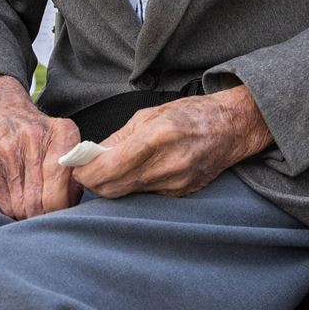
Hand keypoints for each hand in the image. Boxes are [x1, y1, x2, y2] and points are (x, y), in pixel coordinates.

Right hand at [0, 74, 81, 219]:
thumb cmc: (36, 130)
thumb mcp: (62, 137)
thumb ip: (73, 167)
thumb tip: (72, 201)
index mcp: (62, 132)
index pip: (62, 187)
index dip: (62, 207)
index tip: (61, 208)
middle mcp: (34, 139)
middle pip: (41, 201)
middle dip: (44, 213)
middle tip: (45, 212)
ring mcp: (7, 151)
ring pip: (21, 206)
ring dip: (28, 212)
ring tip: (31, 204)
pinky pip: (4, 203)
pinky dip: (13, 207)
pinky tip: (17, 195)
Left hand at [71, 86, 272, 198]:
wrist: (232, 127)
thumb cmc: (191, 114)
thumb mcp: (149, 114)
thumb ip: (118, 138)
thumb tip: (90, 155)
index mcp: (156, 138)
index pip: (106, 169)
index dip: (84, 172)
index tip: (76, 167)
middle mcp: (166, 165)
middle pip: (112, 189)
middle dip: (94, 182)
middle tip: (87, 171)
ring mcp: (175, 183)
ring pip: (128, 194)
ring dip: (113, 184)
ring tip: (112, 168)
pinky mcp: (181, 194)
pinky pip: (146, 195)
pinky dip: (135, 186)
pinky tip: (139, 171)